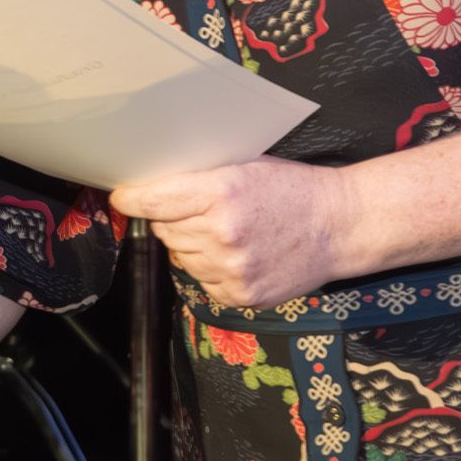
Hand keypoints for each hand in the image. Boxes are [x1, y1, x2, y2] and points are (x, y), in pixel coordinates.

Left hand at [107, 157, 361, 309]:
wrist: (339, 226)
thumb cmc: (291, 189)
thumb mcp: (246, 166)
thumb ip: (202, 178)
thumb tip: (153, 186)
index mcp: (222, 192)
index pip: (154, 200)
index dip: (131, 199)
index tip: (121, 197)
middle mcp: (223, 232)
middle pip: (163, 229)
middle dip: (171, 219)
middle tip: (199, 210)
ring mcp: (232, 268)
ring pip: (181, 257)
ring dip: (191, 245)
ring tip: (225, 231)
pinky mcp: (241, 294)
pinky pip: (202, 281)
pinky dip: (210, 268)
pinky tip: (236, 253)